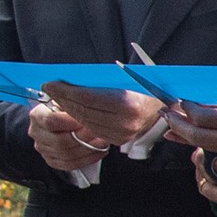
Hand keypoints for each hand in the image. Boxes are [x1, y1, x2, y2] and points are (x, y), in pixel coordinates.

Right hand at [28, 100, 109, 173]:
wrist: (61, 121)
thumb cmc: (67, 108)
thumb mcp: (67, 100)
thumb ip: (71, 102)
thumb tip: (80, 99)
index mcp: (37, 115)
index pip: (51, 121)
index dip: (71, 122)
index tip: (87, 120)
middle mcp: (36, 133)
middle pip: (60, 141)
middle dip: (83, 138)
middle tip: (101, 133)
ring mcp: (43, 149)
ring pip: (67, 154)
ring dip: (89, 149)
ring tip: (104, 141)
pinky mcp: (52, 160)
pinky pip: (71, 164)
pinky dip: (88, 159)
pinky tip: (100, 151)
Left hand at [37, 80, 165, 144]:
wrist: (169, 108)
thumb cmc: (149, 87)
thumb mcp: (132, 76)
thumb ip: (107, 79)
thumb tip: (77, 76)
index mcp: (128, 104)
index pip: (87, 98)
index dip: (65, 91)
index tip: (49, 84)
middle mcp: (124, 122)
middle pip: (83, 111)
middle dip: (63, 99)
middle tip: (48, 88)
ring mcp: (121, 134)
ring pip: (85, 121)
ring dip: (68, 108)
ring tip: (56, 97)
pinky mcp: (118, 140)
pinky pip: (92, 129)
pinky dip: (79, 118)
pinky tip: (71, 109)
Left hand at [165, 100, 216, 159]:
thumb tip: (198, 101)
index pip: (202, 117)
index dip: (187, 108)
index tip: (181, 99)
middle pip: (195, 134)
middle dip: (177, 123)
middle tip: (166, 111)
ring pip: (199, 142)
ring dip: (181, 132)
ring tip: (169, 120)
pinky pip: (208, 145)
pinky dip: (192, 139)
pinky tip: (180, 134)